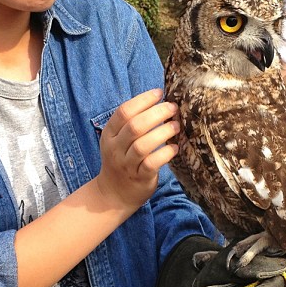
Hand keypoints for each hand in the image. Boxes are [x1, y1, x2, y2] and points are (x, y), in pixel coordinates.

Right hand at [96, 89, 179, 210]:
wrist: (114, 193)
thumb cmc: (122, 160)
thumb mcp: (119, 140)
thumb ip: (132, 123)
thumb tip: (159, 102)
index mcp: (109, 134)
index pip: (123, 112)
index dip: (143, 100)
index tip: (159, 93)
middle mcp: (115, 148)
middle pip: (134, 126)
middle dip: (156, 114)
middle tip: (172, 108)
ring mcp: (126, 164)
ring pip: (143, 145)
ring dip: (162, 132)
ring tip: (176, 126)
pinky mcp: (139, 178)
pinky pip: (152, 164)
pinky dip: (165, 154)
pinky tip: (174, 148)